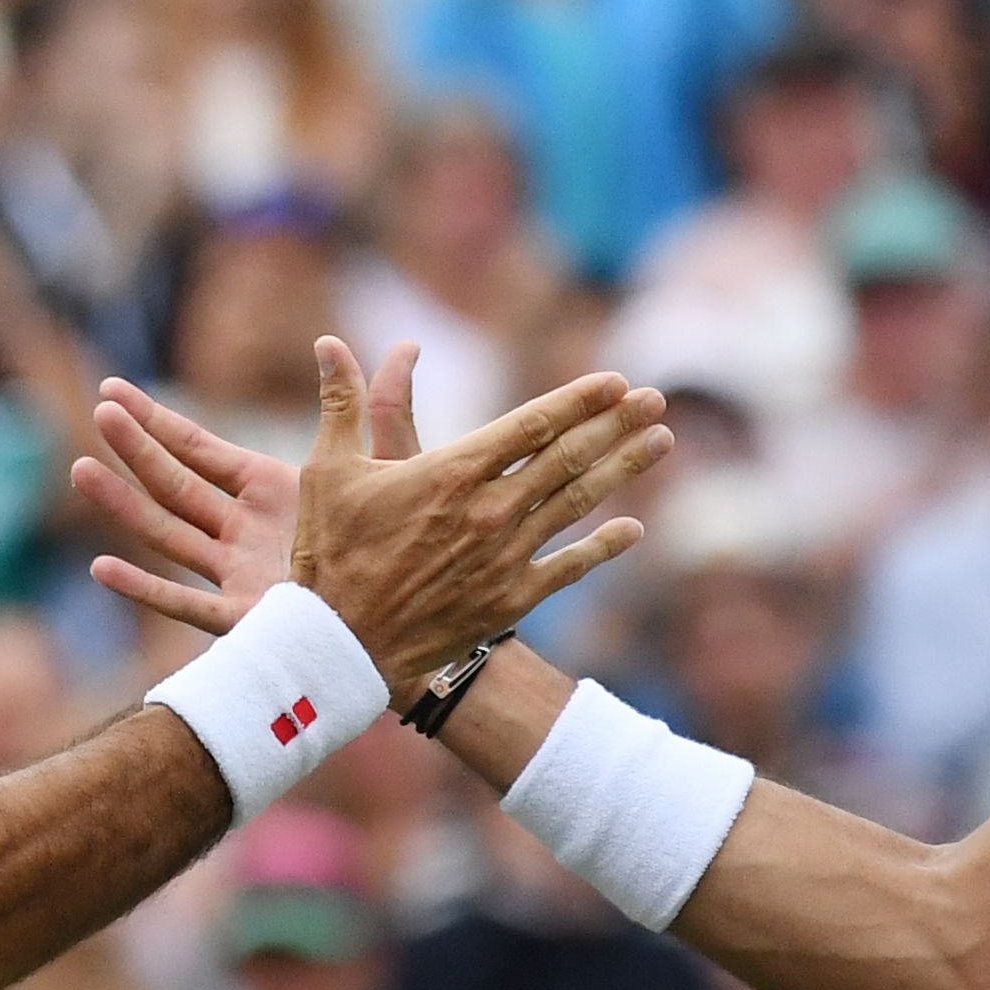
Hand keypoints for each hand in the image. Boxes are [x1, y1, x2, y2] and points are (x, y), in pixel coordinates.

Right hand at [67, 351, 408, 635]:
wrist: (412, 623)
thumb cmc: (404, 549)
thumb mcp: (392, 468)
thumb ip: (381, 407)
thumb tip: (403, 346)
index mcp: (269, 490)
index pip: (198, 448)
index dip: (156, 420)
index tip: (113, 392)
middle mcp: (244, 530)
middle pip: (175, 483)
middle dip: (135, 448)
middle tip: (98, 413)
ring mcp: (238, 574)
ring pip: (168, 534)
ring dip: (124, 505)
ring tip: (81, 471)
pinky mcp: (246, 618)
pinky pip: (185, 603)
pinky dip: (144, 588)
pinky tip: (103, 567)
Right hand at [76, 343, 665, 699]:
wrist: (340, 646)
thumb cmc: (330, 554)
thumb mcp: (329, 470)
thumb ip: (342, 402)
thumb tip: (327, 343)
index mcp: (452, 472)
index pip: (532, 425)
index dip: (577, 400)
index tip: (613, 381)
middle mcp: (490, 510)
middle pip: (568, 456)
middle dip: (616, 424)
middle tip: (654, 399)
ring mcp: (506, 556)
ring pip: (578, 503)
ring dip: (623, 469)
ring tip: (662, 441)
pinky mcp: (510, 600)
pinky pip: (569, 567)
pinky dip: (603, 547)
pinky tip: (633, 529)